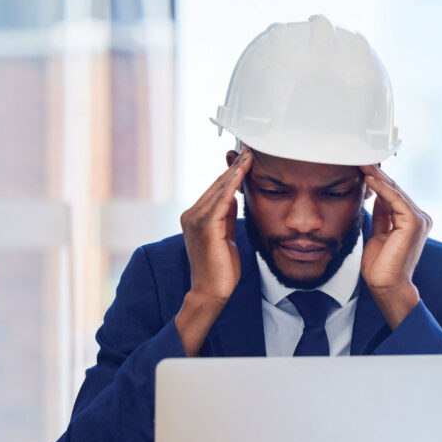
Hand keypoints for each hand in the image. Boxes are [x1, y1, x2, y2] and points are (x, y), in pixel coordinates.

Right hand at [175, 149, 252, 355]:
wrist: (211, 291)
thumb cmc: (220, 269)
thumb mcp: (224, 236)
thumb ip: (226, 216)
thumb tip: (234, 197)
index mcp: (194, 217)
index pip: (215, 189)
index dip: (231, 173)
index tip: (245, 159)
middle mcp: (191, 215)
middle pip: (217, 184)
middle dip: (234, 166)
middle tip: (250, 149)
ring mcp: (195, 219)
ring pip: (219, 188)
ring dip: (236, 170)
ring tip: (250, 154)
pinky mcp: (205, 225)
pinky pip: (222, 198)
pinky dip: (233, 183)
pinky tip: (244, 171)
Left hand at [360, 165, 430, 328]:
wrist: (386, 286)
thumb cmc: (381, 267)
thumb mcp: (378, 234)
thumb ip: (381, 215)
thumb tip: (376, 196)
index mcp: (412, 221)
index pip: (393, 195)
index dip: (378, 181)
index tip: (361, 168)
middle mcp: (419, 218)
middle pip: (395, 190)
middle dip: (377, 174)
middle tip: (359, 159)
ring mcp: (419, 220)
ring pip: (396, 192)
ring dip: (377, 176)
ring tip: (361, 164)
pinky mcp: (414, 223)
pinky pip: (396, 200)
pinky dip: (382, 189)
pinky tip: (369, 179)